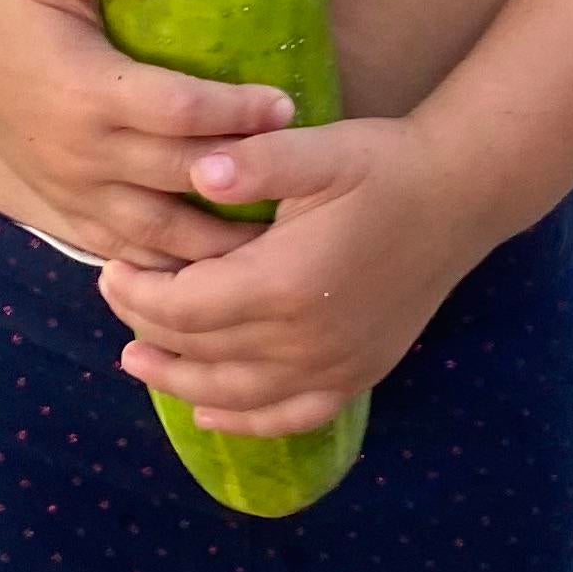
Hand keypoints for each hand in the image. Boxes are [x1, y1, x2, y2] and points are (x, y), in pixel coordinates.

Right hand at [0, 0, 296, 264]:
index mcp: (86, 89)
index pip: (178, 110)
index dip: (236, 110)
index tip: (287, 104)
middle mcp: (82, 149)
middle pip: (180, 176)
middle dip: (245, 176)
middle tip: (304, 174)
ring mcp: (73, 188)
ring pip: (159, 233)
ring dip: (221, 244)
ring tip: (282, 243)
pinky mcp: (66, 211)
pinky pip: (127, 253)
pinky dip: (175, 266)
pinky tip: (223, 270)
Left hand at [95, 117, 483, 433]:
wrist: (462, 196)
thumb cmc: (386, 166)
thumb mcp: (321, 149)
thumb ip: (258, 161)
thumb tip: (199, 169)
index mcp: (285, 283)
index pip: (182, 308)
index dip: (135, 293)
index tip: (110, 267)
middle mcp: (305, 340)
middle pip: (200, 352)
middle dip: (146, 327)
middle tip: (117, 297)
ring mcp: (334, 366)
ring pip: (234, 394)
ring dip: (178, 382)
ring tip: (138, 360)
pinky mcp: (358, 376)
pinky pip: (290, 417)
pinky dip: (244, 422)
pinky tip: (209, 414)